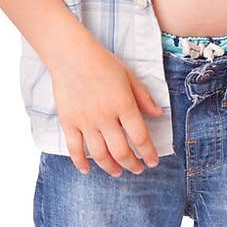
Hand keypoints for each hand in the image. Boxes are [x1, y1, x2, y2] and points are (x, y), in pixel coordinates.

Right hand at [49, 36, 164, 175]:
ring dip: (111, 167)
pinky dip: (80, 162)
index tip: (153, 161)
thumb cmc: (102, 63)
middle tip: (138, 169)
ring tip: (118, 172)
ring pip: (100, 154)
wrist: (71, 55)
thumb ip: (144, 97)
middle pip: (121, 151)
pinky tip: (87, 170)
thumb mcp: (129, 76)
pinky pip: (74, 149)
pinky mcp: (68, 122)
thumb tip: (158, 114)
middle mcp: (105, 117)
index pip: (140, 137)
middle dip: (132, 164)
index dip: (148, 153)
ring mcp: (85, 121)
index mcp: (123, 105)